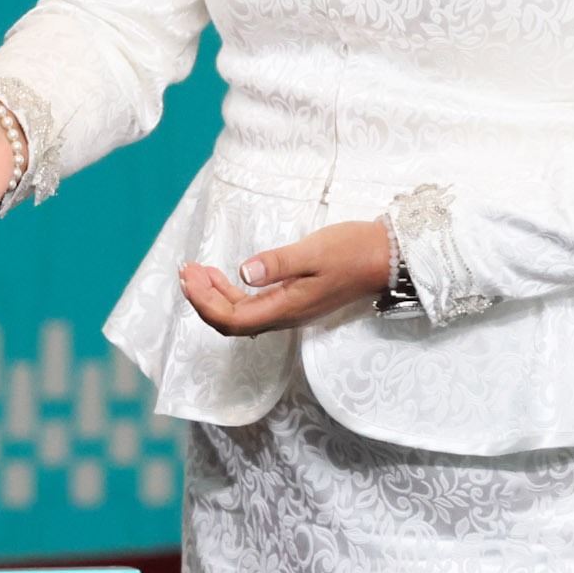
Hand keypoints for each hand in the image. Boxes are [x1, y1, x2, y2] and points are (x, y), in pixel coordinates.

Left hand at [178, 219, 391, 336]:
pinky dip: (232, 292)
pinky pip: (255, 305)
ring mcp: (291, 309)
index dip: (205, 303)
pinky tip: (224, 276)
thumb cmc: (353, 250)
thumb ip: (278, 263)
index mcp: (287, 308)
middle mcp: (286, 315)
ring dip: (215, 296)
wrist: (387, 257)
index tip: (189, 277)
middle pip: (232, 322)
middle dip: (203, 300)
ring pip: (242, 314)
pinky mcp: (295, 299)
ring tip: (197, 271)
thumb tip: (244, 272)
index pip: (232, 320)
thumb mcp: (314, 251)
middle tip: (186, 271)